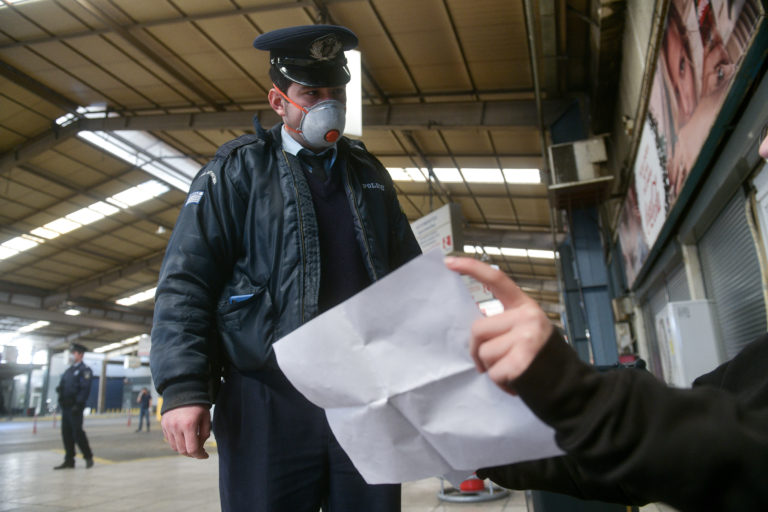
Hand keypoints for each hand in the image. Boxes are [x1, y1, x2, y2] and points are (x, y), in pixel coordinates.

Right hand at [161, 405, 210, 458]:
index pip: (192, 449)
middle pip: (183, 450)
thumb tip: (200, 447)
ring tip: (192, 444)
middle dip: (192, 453)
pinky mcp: (163, 425)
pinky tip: (184, 437)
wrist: (183, 390)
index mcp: (189, 425)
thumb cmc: (198, 404)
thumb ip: (205, 433)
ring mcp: (168, 426)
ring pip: (175, 447)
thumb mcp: (206, 417)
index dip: (200, 455)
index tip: (205, 455)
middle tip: (200, 450)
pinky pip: (169, 440)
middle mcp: (176, 427)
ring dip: (184, 449)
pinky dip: (177, 442)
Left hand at [444, 256, 552, 393]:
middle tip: (492, 364)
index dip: (472, 268)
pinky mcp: (523, 360)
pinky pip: (493, 373)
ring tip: (512, 372)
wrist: (570, 389)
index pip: (497, 280)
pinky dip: (500, 383)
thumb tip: (475, 335)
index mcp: (525, 306)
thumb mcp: (526, 332)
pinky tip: (516, 383)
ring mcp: (526, 337)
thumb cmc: (541, 362)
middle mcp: (528, 317)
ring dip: (491, 369)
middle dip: (478, 351)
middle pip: (478, 329)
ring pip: (484, 352)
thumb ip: (504, 325)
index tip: (449, 261)